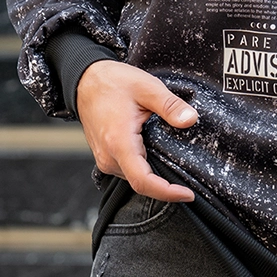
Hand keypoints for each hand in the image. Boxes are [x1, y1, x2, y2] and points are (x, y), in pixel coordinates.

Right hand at [76, 59, 196, 203]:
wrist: (86, 81)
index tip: (188, 195)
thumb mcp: (147, 88)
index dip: (167, 192)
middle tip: (191, 182)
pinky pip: (128, 169)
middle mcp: (108, 156)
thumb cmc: (113, 82)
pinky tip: (158, 157)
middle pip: (141, 183)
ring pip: (134, 177)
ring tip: (177, 166)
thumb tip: (190, 119)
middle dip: (166, 186)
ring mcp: (105, 158)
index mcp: (119, 143)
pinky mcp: (106, 156)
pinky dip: (145, 168)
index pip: (143, 181)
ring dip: (155, 176)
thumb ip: (170, 105)